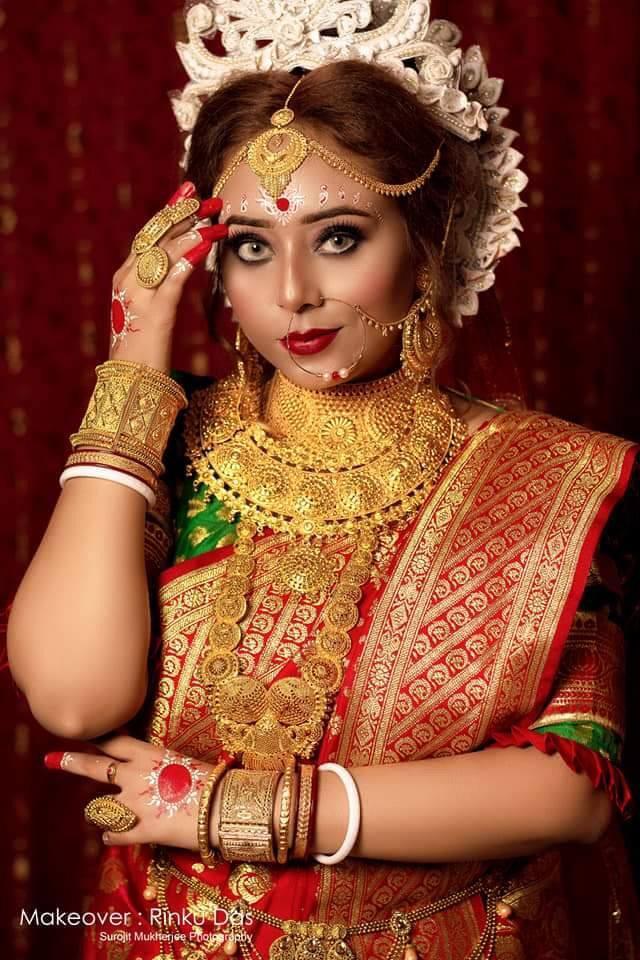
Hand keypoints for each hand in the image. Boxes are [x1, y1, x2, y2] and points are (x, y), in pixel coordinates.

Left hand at [44, 734, 214, 850]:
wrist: (224, 808)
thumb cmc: (212, 782)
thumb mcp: (183, 764)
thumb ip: (160, 768)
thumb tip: (152, 773)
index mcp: (149, 756)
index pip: (114, 741)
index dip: (97, 736)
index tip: (83, 731)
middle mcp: (135, 776)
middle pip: (95, 766)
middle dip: (71, 761)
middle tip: (51, 759)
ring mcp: (134, 804)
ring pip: (99, 808)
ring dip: (103, 812)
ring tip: (109, 816)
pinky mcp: (139, 831)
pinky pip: (113, 836)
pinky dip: (112, 838)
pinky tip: (113, 839)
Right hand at [109, 182, 226, 371]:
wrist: (131, 380)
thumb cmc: (145, 349)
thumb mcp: (152, 308)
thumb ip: (163, 283)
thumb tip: (187, 259)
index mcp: (126, 277)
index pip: (150, 235)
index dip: (171, 212)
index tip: (191, 193)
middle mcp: (127, 280)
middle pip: (154, 236)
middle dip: (181, 213)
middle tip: (206, 195)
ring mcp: (138, 296)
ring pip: (162, 253)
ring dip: (190, 232)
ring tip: (214, 218)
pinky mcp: (153, 314)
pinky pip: (170, 281)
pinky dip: (187, 261)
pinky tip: (205, 247)